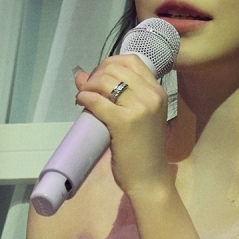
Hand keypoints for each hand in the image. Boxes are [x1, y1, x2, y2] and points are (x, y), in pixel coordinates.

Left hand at [74, 54, 172, 200]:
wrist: (150, 178)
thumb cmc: (144, 149)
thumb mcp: (140, 116)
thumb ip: (118, 96)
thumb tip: (81, 74)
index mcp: (158, 91)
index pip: (131, 60)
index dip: (109, 63)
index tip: (99, 77)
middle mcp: (151, 95)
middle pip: (114, 68)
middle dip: (95, 74)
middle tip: (87, 89)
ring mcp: (139, 108)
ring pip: (104, 81)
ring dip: (87, 86)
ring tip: (83, 97)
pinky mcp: (124, 122)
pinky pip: (97, 100)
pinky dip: (84, 98)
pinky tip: (81, 103)